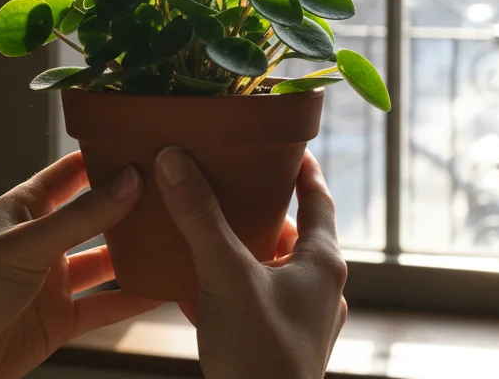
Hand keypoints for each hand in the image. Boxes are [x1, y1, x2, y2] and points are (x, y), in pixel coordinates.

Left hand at [0, 151, 158, 378]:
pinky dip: (132, 298)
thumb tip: (129, 180)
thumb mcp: (25, 246)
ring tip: (180, 237)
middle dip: (132, 205)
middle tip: (177, 190)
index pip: (70, 172)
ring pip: (105, 261)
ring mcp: (51, 282)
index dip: (104, 156)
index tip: (145, 143)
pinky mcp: (58, 320)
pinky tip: (162, 288)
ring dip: (137, 253)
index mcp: (23, 209)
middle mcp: (41, 241)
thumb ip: (81, 218)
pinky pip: (104, 306)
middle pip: (95, 217)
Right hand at [156, 147, 347, 378]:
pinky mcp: (280, 345)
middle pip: (293, 231)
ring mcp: (303, 321)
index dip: (301, 167)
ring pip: (272, 268)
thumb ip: (201, 218)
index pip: (318, 197)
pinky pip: (255, 302)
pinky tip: (191, 284)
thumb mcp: (226, 276)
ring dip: (241, 248)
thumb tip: (174, 159)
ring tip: (202, 226)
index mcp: (324, 263)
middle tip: (225, 178)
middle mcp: (321, 288)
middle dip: (259, 207)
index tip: (282, 141)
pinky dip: (229, 286)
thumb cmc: (260, 356)